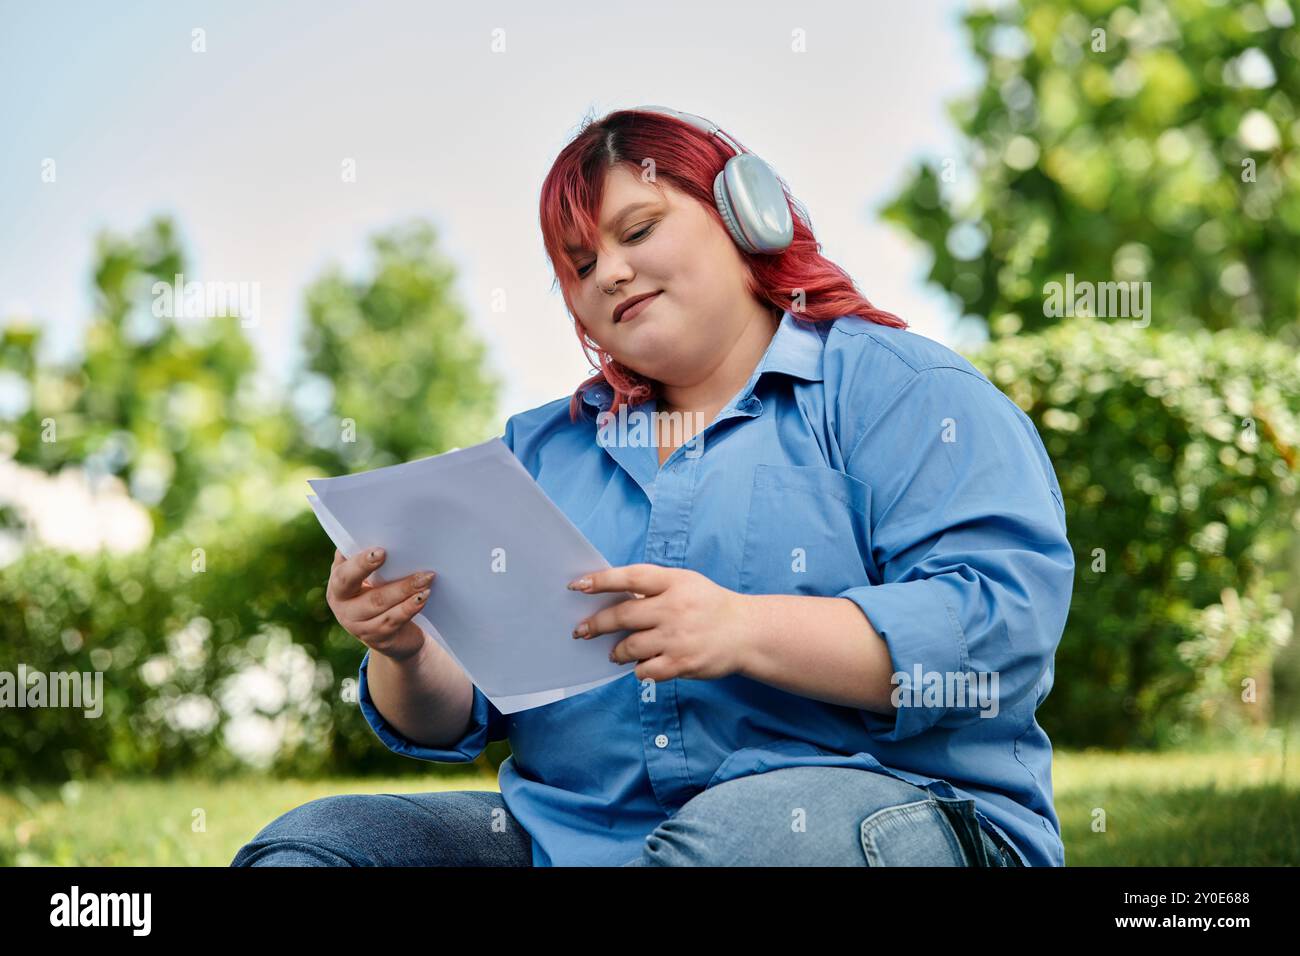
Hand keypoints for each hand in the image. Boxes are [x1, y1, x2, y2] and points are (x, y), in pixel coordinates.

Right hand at [326, 547, 433, 661]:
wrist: (392, 634)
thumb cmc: (377, 592)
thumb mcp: (367, 576)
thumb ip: (362, 557)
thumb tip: (370, 528)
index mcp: (337, 588)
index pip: (344, 575)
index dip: (360, 564)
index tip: (381, 551)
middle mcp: (344, 609)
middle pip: (368, 595)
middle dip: (392, 580)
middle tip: (418, 570)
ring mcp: (360, 628)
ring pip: (384, 607)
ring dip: (407, 591)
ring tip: (426, 578)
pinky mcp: (378, 639)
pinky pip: (395, 621)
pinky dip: (410, 607)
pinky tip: (423, 597)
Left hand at [567, 564, 754, 681]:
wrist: (746, 632)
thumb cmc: (708, 605)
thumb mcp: (685, 583)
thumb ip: (653, 588)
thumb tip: (611, 598)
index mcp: (675, 582)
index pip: (631, 578)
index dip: (601, 581)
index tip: (578, 585)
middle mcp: (675, 608)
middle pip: (623, 616)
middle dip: (596, 624)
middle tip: (581, 630)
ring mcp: (678, 638)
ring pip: (629, 647)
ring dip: (616, 651)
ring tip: (614, 652)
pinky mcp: (682, 664)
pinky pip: (645, 670)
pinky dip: (638, 669)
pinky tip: (641, 664)